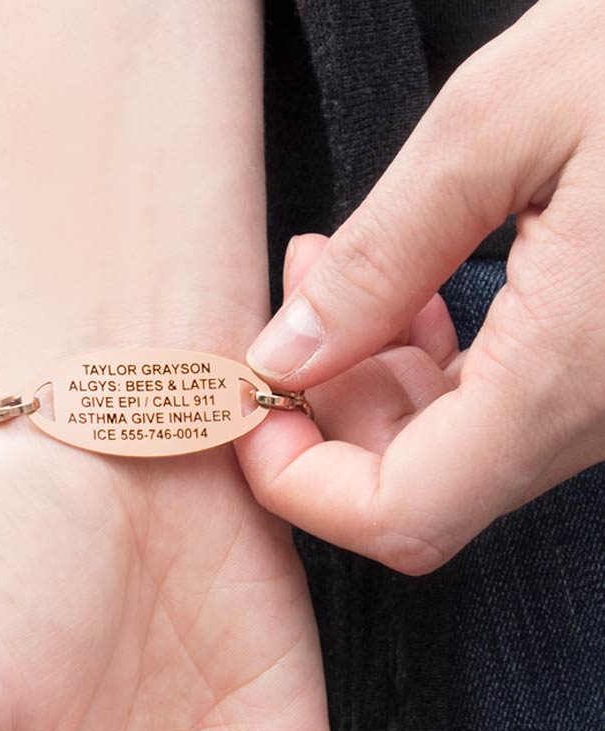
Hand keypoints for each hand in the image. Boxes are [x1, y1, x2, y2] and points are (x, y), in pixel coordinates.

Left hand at [237, 0, 604, 574]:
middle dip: (323, 407)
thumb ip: (381, 257)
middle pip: (411, 487)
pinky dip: (425, 364)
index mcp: (571, 374)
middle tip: (296, 294)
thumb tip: (290, 353)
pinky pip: (495, 405)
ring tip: (338, 267)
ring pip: (448, 450)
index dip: (298, 483)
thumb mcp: (505, 121)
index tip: (251, 403)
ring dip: (367, 376)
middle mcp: (596, 414)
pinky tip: (410, 287)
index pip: (398, 518)